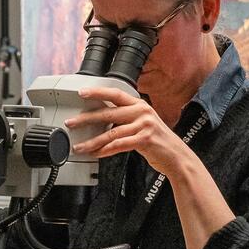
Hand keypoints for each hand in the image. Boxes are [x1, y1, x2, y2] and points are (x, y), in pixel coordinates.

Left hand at [64, 87, 194, 176]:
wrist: (177, 157)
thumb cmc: (158, 141)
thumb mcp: (143, 123)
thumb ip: (126, 119)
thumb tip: (100, 121)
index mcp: (139, 105)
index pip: (115, 93)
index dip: (98, 92)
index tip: (81, 92)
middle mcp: (142, 112)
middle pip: (108, 113)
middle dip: (86, 118)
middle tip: (71, 123)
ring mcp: (144, 125)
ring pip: (111, 133)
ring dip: (92, 141)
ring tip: (79, 146)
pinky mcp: (145, 140)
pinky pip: (119, 145)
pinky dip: (105, 150)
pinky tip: (96, 154)